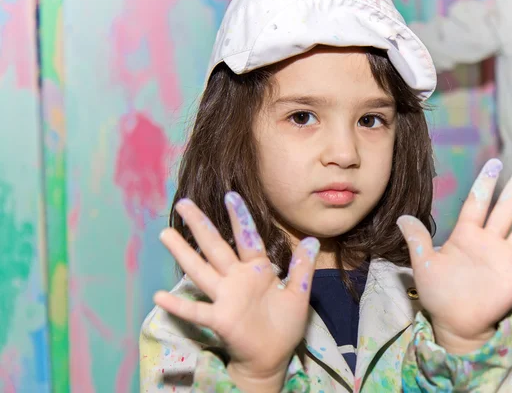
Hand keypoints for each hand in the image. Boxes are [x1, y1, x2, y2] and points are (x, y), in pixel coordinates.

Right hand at [153, 192, 318, 392]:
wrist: (273, 356)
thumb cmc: (283, 324)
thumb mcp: (298, 294)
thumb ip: (301, 268)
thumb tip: (312, 240)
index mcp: (257, 270)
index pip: (248, 238)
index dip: (240, 218)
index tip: (231, 196)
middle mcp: (236, 279)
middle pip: (216, 247)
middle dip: (201, 225)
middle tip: (184, 203)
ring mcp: (225, 297)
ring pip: (201, 270)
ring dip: (183, 253)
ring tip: (165, 234)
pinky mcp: (220, 319)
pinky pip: (197, 312)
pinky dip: (180, 306)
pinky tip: (160, 296)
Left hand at [397, 159, 511, 353]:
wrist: (453, 321)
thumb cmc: (438, 292)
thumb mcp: (424, 264)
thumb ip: (418, 240)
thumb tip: (402, 217)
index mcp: (466, 235)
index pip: (477, 204)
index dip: (485, 184)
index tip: (494, 163)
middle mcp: (489, 242)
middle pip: (505, 209)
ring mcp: (505, 260)